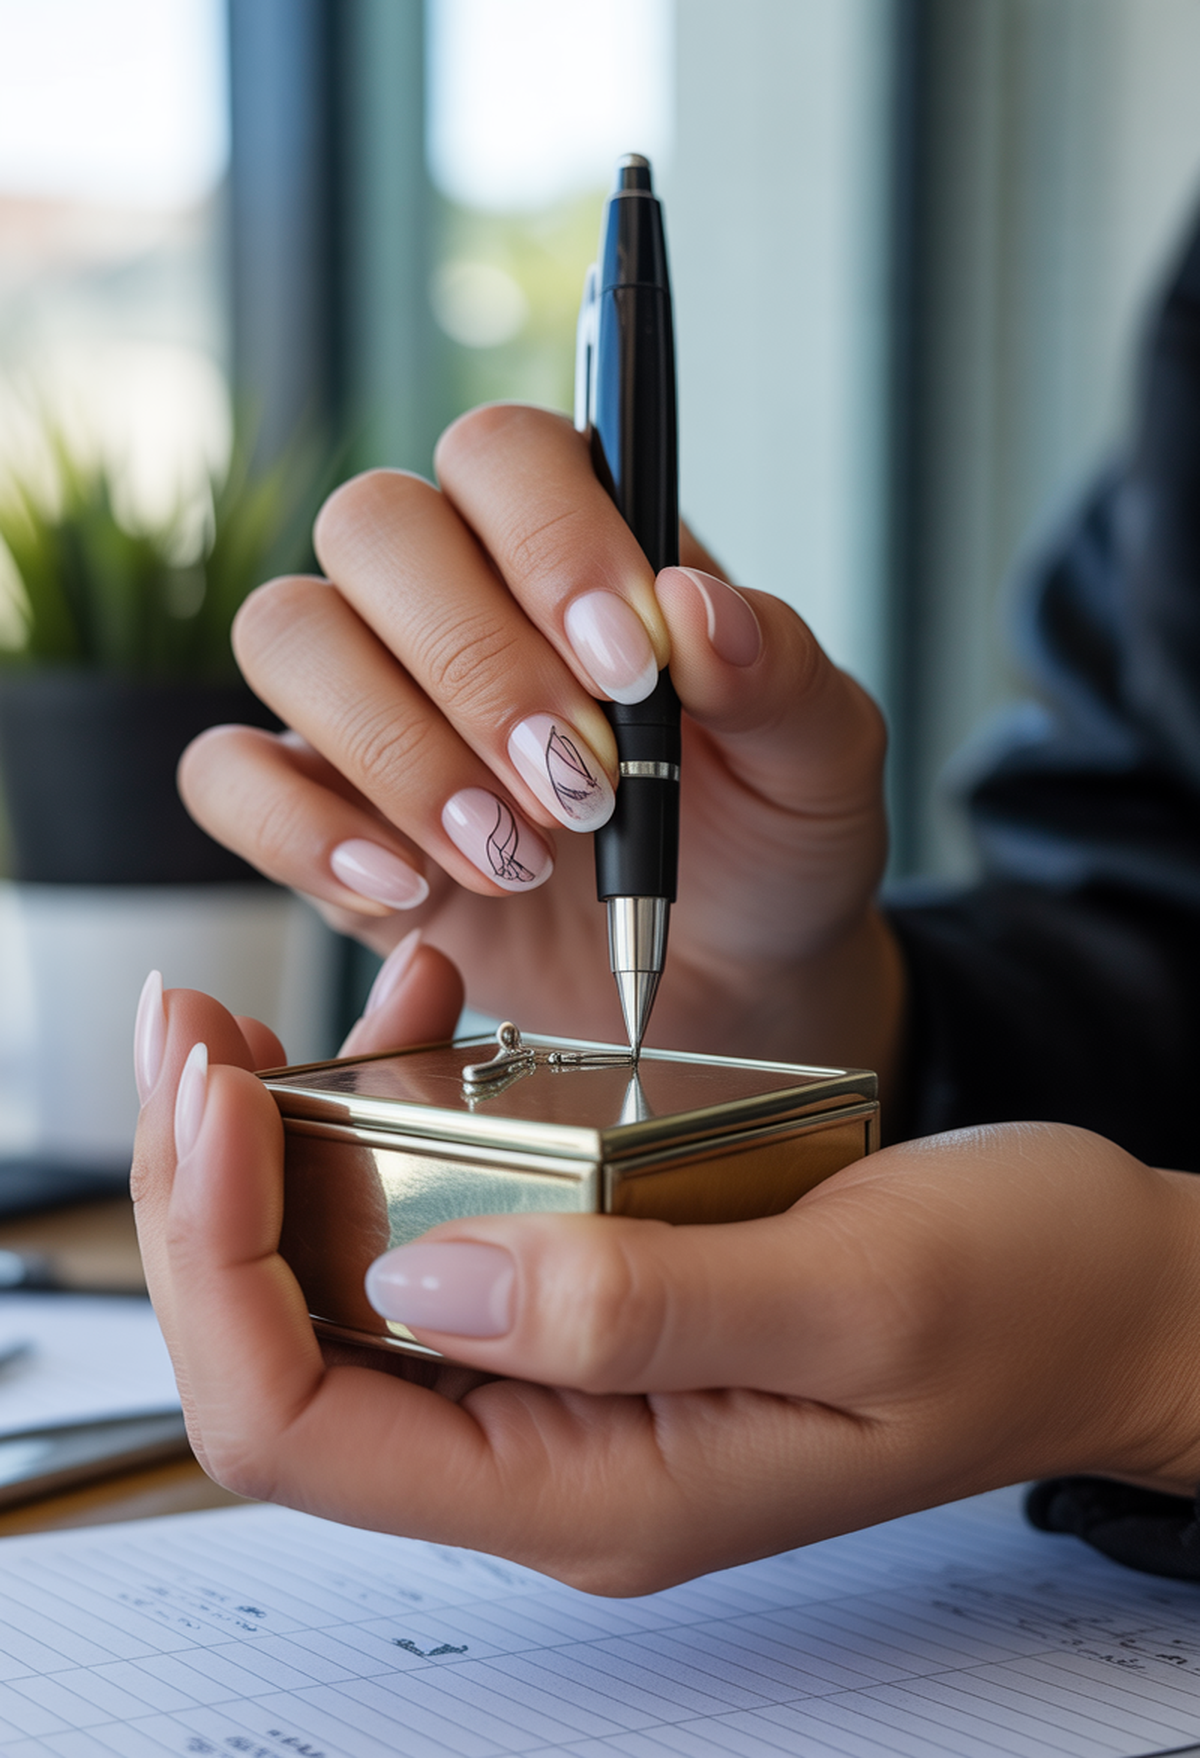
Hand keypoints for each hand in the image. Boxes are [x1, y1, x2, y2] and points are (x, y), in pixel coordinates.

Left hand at [135, 984, 1199, 1594]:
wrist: (1106, 1290)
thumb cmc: (1018, 1301)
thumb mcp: (858, 1293)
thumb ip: (640, 1310)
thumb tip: (417, 1284)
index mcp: (590, 1485)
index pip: (298, 1425)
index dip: (213, 1261)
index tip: (214, 1093)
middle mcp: (548, 1446)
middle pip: (280, 1353)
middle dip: (203, 1192)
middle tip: (194, 1029)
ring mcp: (562, 1373)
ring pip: (335, 1283)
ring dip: (280, 1150)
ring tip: (288, 1018)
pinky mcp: (590, 1292)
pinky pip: (432, 1222)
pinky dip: (389, 1116)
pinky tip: (425, 1020)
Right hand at [178, 406, 902, 1094]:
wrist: (724, 979)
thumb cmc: (767, 841)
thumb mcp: (818, 762)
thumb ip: (779, 673)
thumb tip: (699, 609)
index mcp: (573, 543)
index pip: (504, 452)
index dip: (550, 540)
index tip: (631, 665)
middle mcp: (451, 595)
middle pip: (374, 526)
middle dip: (474, 663)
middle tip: (578, 785)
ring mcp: (368, 697)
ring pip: (288, 632)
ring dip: (396, 748)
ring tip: (513, 856)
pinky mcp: (318, 808)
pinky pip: (228, 774)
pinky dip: (301, 827)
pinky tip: (411, 888)